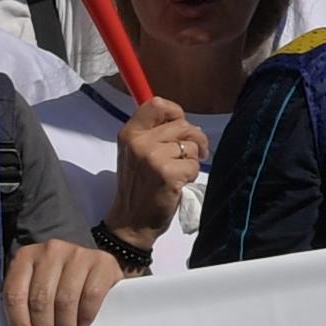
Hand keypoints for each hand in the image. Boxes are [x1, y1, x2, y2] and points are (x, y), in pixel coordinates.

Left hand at [2, 239, 124, 325]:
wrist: (94, 263)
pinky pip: (91, 296)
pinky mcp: (102, 262)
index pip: (15, 295)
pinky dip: (84, 318)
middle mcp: (50, 251)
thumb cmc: (59, 283)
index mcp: (25, 257)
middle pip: (40, 300)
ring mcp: (77, 254)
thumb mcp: (36, 287)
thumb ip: (26, 308)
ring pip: (65, 301)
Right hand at [105, 98, 208, 247]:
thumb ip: (155, 134)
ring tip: (180, 172)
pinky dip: (192, 174)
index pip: (157, 104)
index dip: (175, 112)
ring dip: (192, 159)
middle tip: (195, 153)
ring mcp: (152, 157)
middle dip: (195, 138)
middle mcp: (139, 142)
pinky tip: (180, 183)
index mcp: (129, 133)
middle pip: (182, 124)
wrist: (132, 221)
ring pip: (190, 145)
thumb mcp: (136, 154)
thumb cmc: (138, 187)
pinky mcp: (167, 174)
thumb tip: (187, 123)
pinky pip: (193, 165)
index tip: (181, 126)